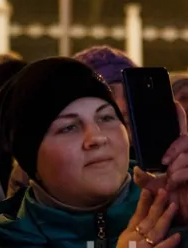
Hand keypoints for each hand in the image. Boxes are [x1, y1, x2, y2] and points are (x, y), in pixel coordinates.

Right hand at [118, 189, 180, 247]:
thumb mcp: (123, 241)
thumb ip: (132, 232)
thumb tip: (141, 221)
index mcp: (128, 233)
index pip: (137, 216)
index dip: (143, 203)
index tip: (147, 190)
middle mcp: (135, 237)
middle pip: (148, 219)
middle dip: (156, 205)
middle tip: (163, 191)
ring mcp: (144, 246)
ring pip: (156, 230)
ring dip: (165, 218)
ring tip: (173, 206)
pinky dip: (169, 242)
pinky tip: (177, 235)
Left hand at [135, 102, 187, 221]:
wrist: (182, 214)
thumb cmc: (171, 200)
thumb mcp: (154, 187)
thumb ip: (144, 178)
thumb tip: (137, 169)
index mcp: (179, 155)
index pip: (180, 132)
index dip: (179, 118)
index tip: (173, 104)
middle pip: (186, 140)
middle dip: (175, 148)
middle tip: (164, 162)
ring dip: (178, 165)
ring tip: (171, 177)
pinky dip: (182, 174)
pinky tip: (175, 182)